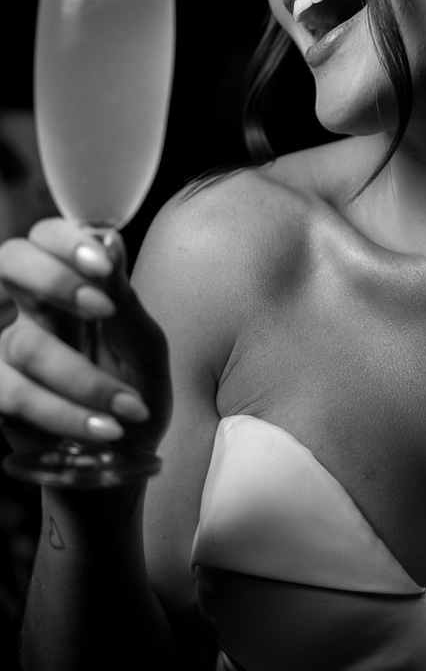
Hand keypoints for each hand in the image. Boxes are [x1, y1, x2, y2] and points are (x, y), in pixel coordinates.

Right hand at [0, 218, 171, 457]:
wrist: (125, 458)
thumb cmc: (135, 391)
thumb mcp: (144, 345)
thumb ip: (124, 299)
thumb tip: (110, 242)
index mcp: (71, 284)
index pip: (48, 236)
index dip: (66, 241)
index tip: (102, 265)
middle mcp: (31, 307)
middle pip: (10, 261)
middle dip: (53, 278)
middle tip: (101, 308)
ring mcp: (7, 348)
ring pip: (26, 343)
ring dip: (85, 379)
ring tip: (130, 408)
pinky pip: (15, 394)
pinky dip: (66, 413)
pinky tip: (105, 427)